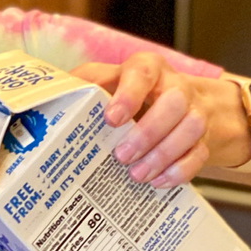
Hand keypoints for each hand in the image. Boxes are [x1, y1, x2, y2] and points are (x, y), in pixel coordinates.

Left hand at [71, 54, 250, 185]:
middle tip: (122, 155)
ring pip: (192, 127)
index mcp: (147, 69)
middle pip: (174, 102)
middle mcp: (175, 87)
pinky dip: (180, 170)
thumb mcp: (108, 81)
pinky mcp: (203, 138)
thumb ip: (84, 86)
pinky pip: (200, 153)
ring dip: (163, 154)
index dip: (129, 95)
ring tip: (137, 174)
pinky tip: (158, 181)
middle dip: (148, 132)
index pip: (142, 73)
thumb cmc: (132, 93)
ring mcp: (194, 111)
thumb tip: (47, 99)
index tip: (112, 118)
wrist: (181, 103)